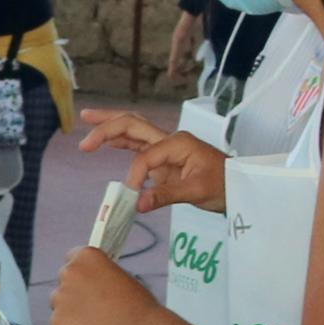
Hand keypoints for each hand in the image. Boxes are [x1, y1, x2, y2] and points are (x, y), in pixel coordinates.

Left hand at [45, 245, 151, 324]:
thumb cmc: (137, 305)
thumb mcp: (119, 275)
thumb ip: (97, 275)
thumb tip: (87, 283)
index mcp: (86, 256)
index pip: (72, 258)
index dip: (82, 273)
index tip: (87, 282)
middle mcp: (69, 271)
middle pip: (63, 281)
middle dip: (74, 292)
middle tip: (93, 306)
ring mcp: (60, 297)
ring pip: (58, 303)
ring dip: (70, 311)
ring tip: (95, 321)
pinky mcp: (56, 321)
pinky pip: (58, 324)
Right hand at [84, 114, 224, 211]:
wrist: (240, 186)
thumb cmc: (223, 186)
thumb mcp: (197, 191)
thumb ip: (166, 195)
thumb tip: (135, 204)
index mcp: (177, 143)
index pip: (145, 157)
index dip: (134, 176)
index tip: (131, 196)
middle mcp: (170, 138)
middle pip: (133, 124)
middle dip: (107, 127)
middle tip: (84, 140)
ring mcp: (167, 145)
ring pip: (134, 129)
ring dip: (110, 126)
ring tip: (87, 120)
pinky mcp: (166, 155)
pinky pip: (139, 143)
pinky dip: (122, 141)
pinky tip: (108, 143)